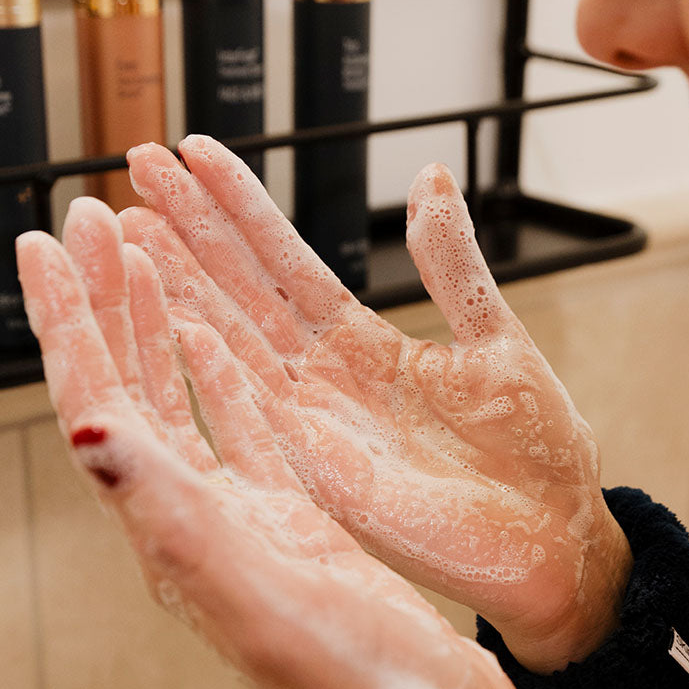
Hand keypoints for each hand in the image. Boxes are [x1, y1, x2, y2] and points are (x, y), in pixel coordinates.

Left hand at [16, 198, 537, 688]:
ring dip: (156, 324)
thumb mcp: (259, 592)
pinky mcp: (291, 522)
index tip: (47, 244)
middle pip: (129, 387)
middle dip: (106, 300)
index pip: (98, 403)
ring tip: (145, 255)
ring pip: (180, 400)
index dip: (69, 321)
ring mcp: (242, 518)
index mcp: (174, 531)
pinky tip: (213, 340)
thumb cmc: (357, 680)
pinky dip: (219, 376)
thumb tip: (86, 431)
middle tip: (96, 220)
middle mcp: (193, 520)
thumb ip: (173, 514)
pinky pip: (240, 431)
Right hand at [123, 136, 631, 672]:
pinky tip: (171, 319)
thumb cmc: (537, 449)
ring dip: (180, 285)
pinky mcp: (320, 473)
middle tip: (136, 169)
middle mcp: (324, 379)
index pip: (285, 261)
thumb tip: (429, 176)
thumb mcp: (495, 340)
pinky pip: (255, 411)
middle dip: (188, 231)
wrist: (559, 537)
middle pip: (241, 292)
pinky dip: (213, 366)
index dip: (241, 206)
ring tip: (129, 228)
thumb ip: (451, 265)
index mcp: (364, 343)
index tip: (194, 150)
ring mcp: (314, 424)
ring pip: (231, 340)